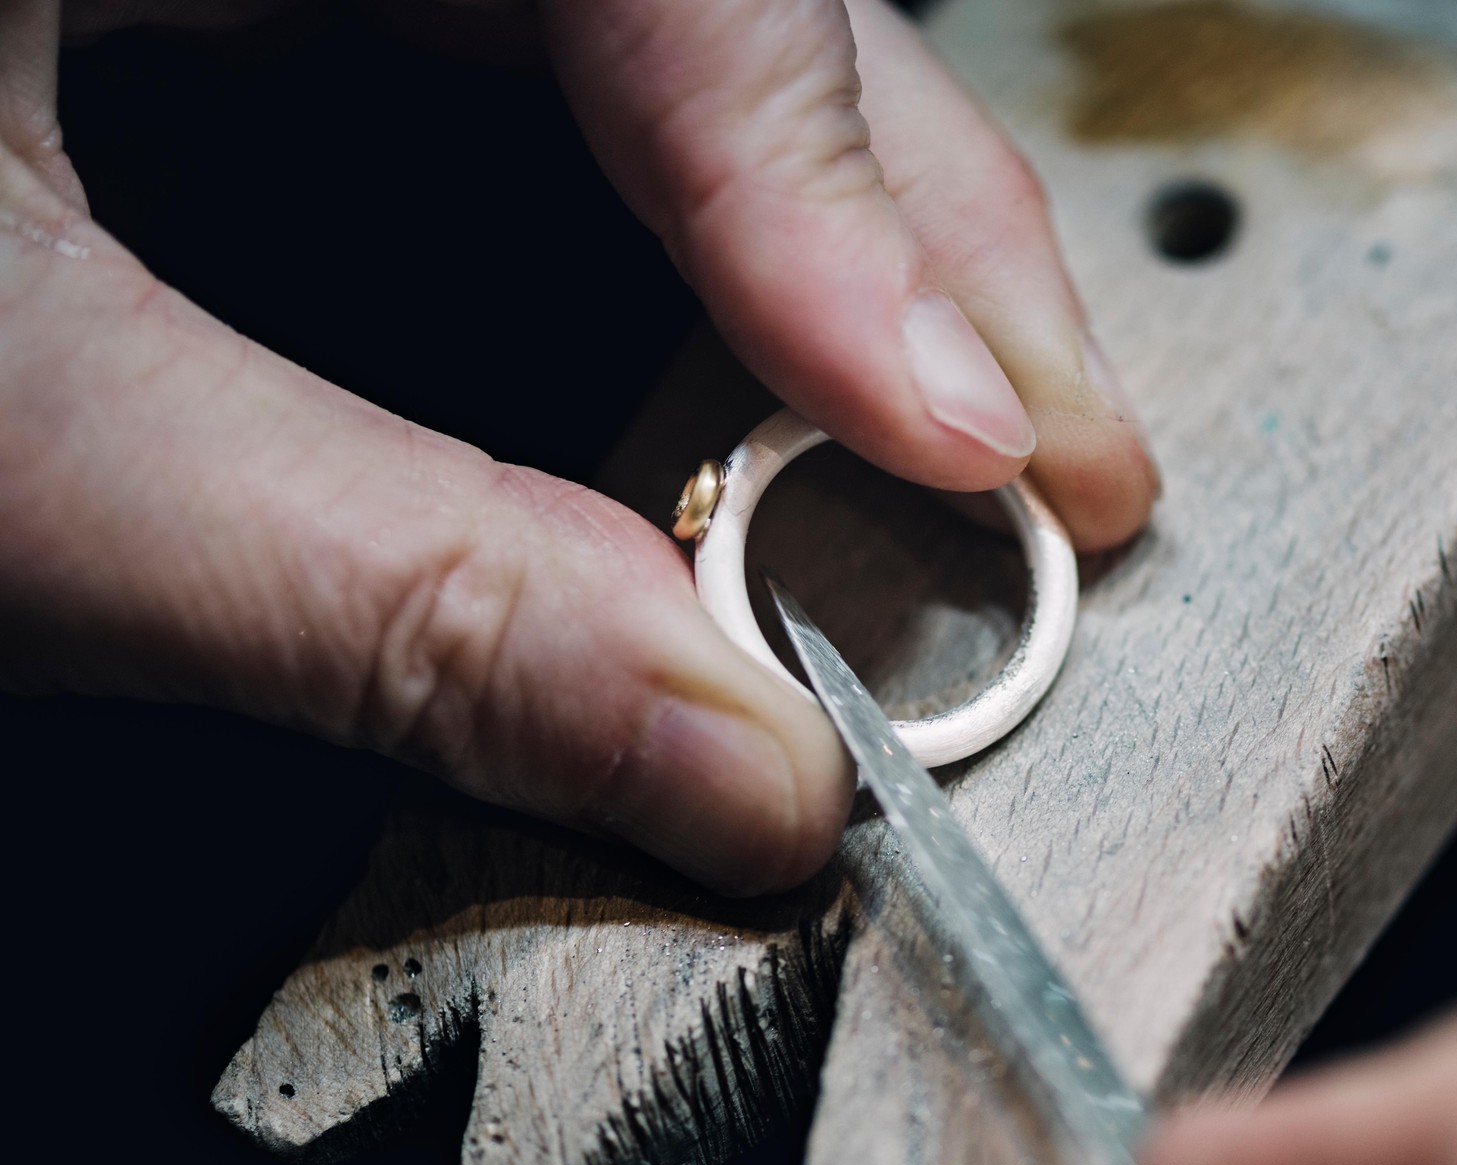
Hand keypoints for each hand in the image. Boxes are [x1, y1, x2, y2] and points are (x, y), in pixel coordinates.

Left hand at [0, 0, 1155, 894]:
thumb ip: (373, 583)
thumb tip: (722, 759)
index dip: (835, 193)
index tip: (974, 444)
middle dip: (898, 211)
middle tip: (1043, 446)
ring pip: (645, 6)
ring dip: (818, 211)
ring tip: (959, 397)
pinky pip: (542, 49)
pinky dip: (670, 196)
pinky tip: (755, 327)